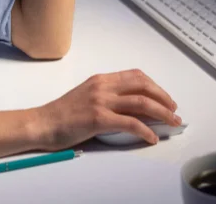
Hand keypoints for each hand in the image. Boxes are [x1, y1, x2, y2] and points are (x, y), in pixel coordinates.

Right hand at [31, 69, 180, 149]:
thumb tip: (134, 108)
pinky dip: (145, 130)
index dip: (155, 86)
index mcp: (101, 80)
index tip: (164, 97)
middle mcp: (103, 86)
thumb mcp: (87, 97)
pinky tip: (151, 138)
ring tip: (172, 122)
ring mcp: (101, 101)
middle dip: (163, 98)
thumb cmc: (62, 114)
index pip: (135, 76)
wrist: (42, 123)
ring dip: (162, 113)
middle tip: (174, 110)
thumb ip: (108, 97)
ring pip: (141, 102)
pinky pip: (130, 123)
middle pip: (143, 86)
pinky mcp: (99, 118)